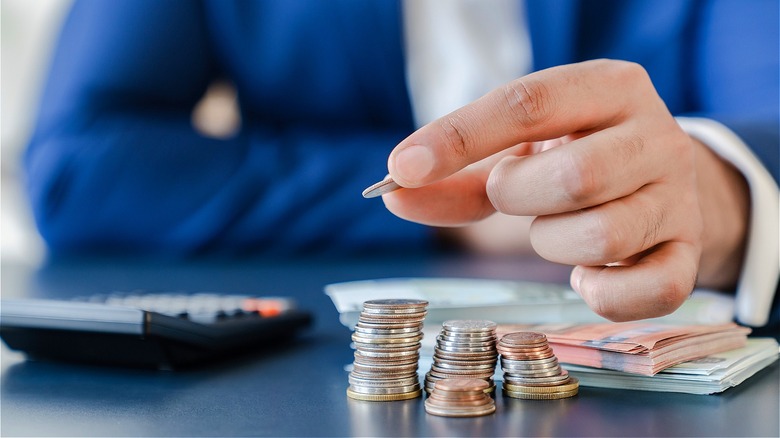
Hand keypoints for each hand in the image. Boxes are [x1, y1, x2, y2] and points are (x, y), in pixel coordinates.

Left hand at [382, 59, 748, 321]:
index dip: (459, 138)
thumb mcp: (519, 152)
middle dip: (519, 197)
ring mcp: (679, 196)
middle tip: (513, 195)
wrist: (662, 182)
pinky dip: (604, 293)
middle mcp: (655, 134)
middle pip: (575, 177)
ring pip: (604, 236)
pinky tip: (587, 274)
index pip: (528, 104)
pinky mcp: (690, 251)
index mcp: (608, 88)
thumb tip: (395, 194)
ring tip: (554, 230)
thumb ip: (457, 174)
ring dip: (554, 243)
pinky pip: (653, 289)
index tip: (403, 168)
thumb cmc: (573, 159)